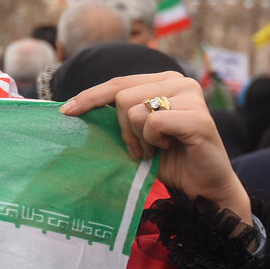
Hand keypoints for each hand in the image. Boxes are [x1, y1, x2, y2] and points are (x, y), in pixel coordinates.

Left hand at [60, 71, 252, 224]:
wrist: (203, 187)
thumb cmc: (168, 159)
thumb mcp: (137, 132)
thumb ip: (118, 115)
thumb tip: (72, 107)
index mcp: (164, 80)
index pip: (118, 83)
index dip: (90, 96)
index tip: (66, 112)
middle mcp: (180, 81)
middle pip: (122, 96)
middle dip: (123, 128)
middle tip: (140, 148)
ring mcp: (192, 96)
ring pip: (135, 110)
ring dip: (140, 137)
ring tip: (157, 148)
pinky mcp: (199, 117)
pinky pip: (154, 123)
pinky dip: (155, 140)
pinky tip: (169, 147)